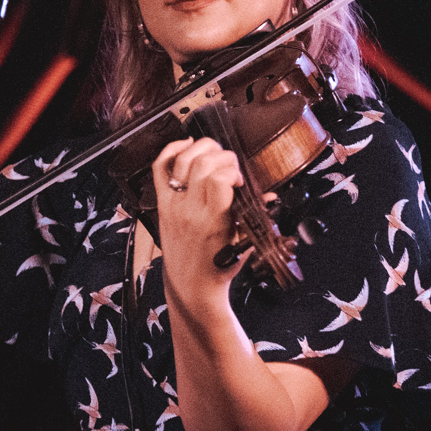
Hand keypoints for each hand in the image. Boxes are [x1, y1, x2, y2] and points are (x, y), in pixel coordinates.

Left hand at [151, 137, 247, 306]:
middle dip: (223, 156)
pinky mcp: (162, 203)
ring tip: (214, 153)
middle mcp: (191, 210)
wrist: (191, 285)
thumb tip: (270, 195)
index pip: (220, 179)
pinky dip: (171, 150)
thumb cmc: (218, 266)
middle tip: (230, 167)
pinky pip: (160, 168)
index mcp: (214, 220)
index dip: (233, 171)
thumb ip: (256, 216)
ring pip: (182, 161)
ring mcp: (174, 205)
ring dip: (201, 148)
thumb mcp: (244, 243)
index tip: (240, 180)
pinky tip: (186, 145)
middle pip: (202, 164)